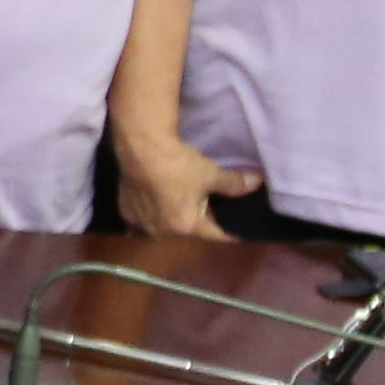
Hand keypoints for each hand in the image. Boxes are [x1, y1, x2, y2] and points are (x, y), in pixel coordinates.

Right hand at [112, 117, 256, 240]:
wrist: (141, 148)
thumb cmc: (179, 164)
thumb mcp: (211, 173)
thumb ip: (234, 183)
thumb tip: (259, 183)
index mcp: (187, 227)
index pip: (215, 236)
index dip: (229, 235)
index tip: (236, 235)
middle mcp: (164, 232)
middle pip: (188, 233)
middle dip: (197, 225)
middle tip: (204, 210)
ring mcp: (142, 224)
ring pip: (163, 230)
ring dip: (171, 222)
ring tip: (175, 208)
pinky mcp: (126, 213)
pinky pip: (141, 222)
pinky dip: (149, 217)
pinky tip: (152, 206)